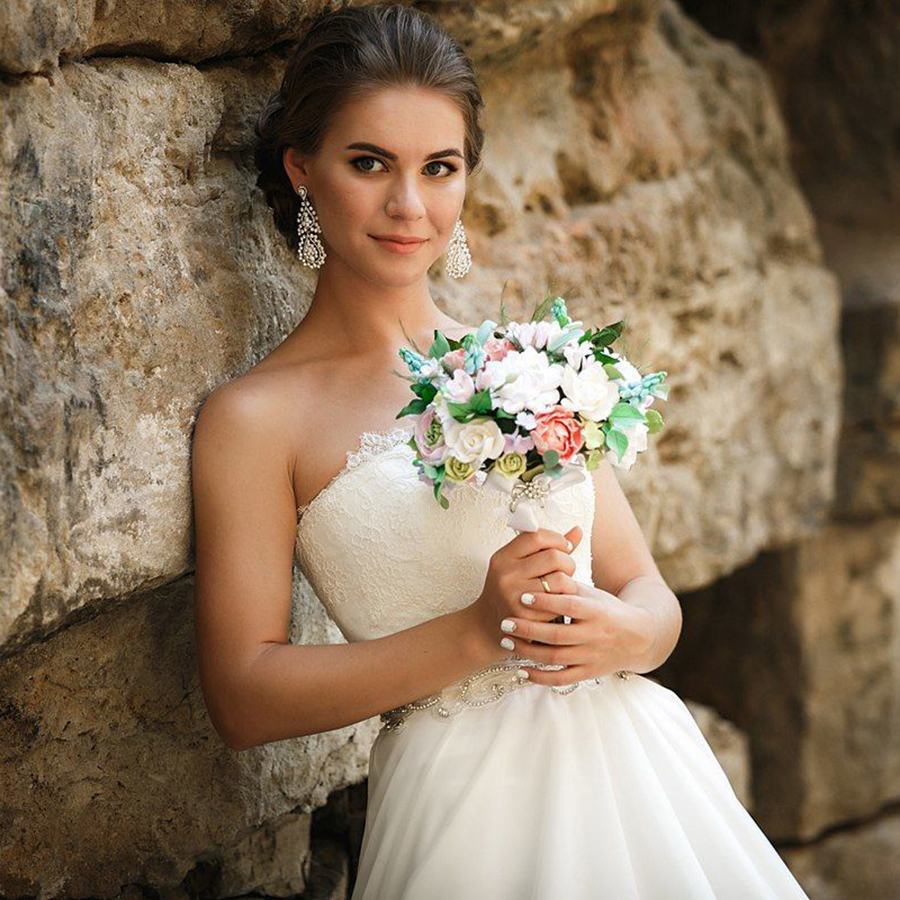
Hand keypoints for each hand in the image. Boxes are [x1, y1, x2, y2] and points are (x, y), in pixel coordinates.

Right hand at [466, 525, 584, 665]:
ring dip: (569, 583)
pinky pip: (558, 602)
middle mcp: (506, 574)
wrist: (487, 624)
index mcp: (503, 557)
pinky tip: (556, 602)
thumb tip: (578, 530)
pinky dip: (563, 601)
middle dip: (567, 562)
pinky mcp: (526, 616)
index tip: (563, 547)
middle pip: (553, 557)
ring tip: (562, 587)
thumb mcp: (518, 565)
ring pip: (560, 579)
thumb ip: (547, 548)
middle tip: (565, 571)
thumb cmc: (509, 590)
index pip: (537, 536)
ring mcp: (515, 596)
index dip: (557, 539)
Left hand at [498, 578, 656, 685]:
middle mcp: (595, 636)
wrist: (638, 639)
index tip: (522, 595)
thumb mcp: (593, 594)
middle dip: (528, 629)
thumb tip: (540, 564)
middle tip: (504, 622)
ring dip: (527, 651)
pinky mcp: (588, 673)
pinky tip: (521, 671)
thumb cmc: (607, 610)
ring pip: (555, 658)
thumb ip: (568, 585)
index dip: (547, 601)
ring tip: (506, 641)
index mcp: (597, 611)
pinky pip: (561, 679)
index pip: (570, 606)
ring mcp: (591, 657)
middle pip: (557, 635)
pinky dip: (540, 677)